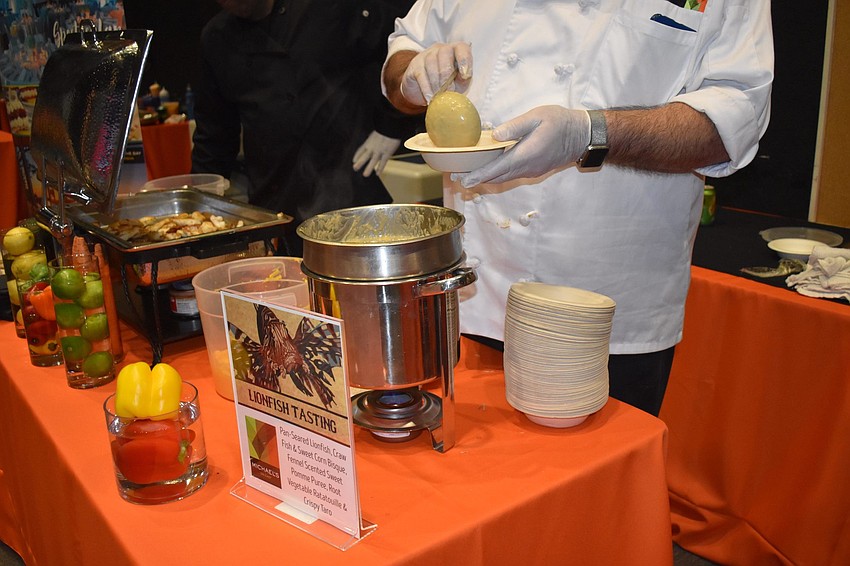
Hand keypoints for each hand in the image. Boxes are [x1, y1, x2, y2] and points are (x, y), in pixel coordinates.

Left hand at [352, 131, 400, 175]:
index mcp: (369, 142)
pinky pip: (382, 162)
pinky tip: (378, 174)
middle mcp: (372, 147)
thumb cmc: (384, 128)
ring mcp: (379, 151)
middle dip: (359, 163)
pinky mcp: (387, 153)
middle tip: (355, 168)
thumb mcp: (375, 133)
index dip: (357, 155)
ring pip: (372, 161)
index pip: (360, 150)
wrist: (390, 127)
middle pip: (364, 157)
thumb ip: (372, 138)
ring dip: (368, 169)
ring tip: (365, 175)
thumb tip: (370, 138)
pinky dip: (380, 168)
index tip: (354, 160)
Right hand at [401, 42, 472, 105]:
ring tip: (439, 97)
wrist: (422, 90)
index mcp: (455, 50)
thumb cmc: (446, 84)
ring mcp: (426, 54)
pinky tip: (429, 98)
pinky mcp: (415, 65)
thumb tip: (465, 77)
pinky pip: (421, 74)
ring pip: (431, 63)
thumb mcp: (458, 82)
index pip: (461, 47)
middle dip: (447, 75)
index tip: (465, 76)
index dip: (464, 59)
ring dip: (436, 83)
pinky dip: (426, 88)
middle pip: (444, 53)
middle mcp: (441, 48)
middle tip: (449, 92)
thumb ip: (463, 78)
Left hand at [453, 106, 591, 187]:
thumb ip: (515, 126)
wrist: (582, 136)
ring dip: (487, 178)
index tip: (464, 180)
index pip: (497, 169)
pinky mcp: (534, 171)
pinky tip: (490, 170)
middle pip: (497, 177)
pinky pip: (512, 176)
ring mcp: (531, 171)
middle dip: (477, 178)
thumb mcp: (537, 116)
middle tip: (458, 178)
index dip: (479, 175)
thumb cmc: (560, 122)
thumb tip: (495, 135)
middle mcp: (527, 168)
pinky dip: (498, 175)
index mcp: (525, 154)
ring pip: (504, 178)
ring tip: (469, 176)